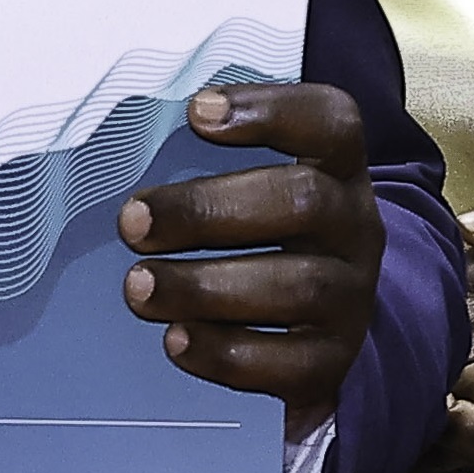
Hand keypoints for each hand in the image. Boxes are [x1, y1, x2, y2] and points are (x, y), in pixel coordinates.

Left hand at [117, 80, 386, 414]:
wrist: (318, 328)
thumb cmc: (268, 240)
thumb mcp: (260, 189)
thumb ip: (207, 163)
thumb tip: (118, 152)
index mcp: (339, 171)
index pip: (331, 121)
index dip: (270, 110)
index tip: (196, 113)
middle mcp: (355, 229)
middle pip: (303, 201)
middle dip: (207, 210)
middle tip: (133, 222)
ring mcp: (350, 297)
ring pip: (296, 286)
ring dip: (204, 285)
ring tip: (140, 286)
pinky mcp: (331, 360)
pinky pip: (285, 362)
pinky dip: (223, 351)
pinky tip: (177, 338)